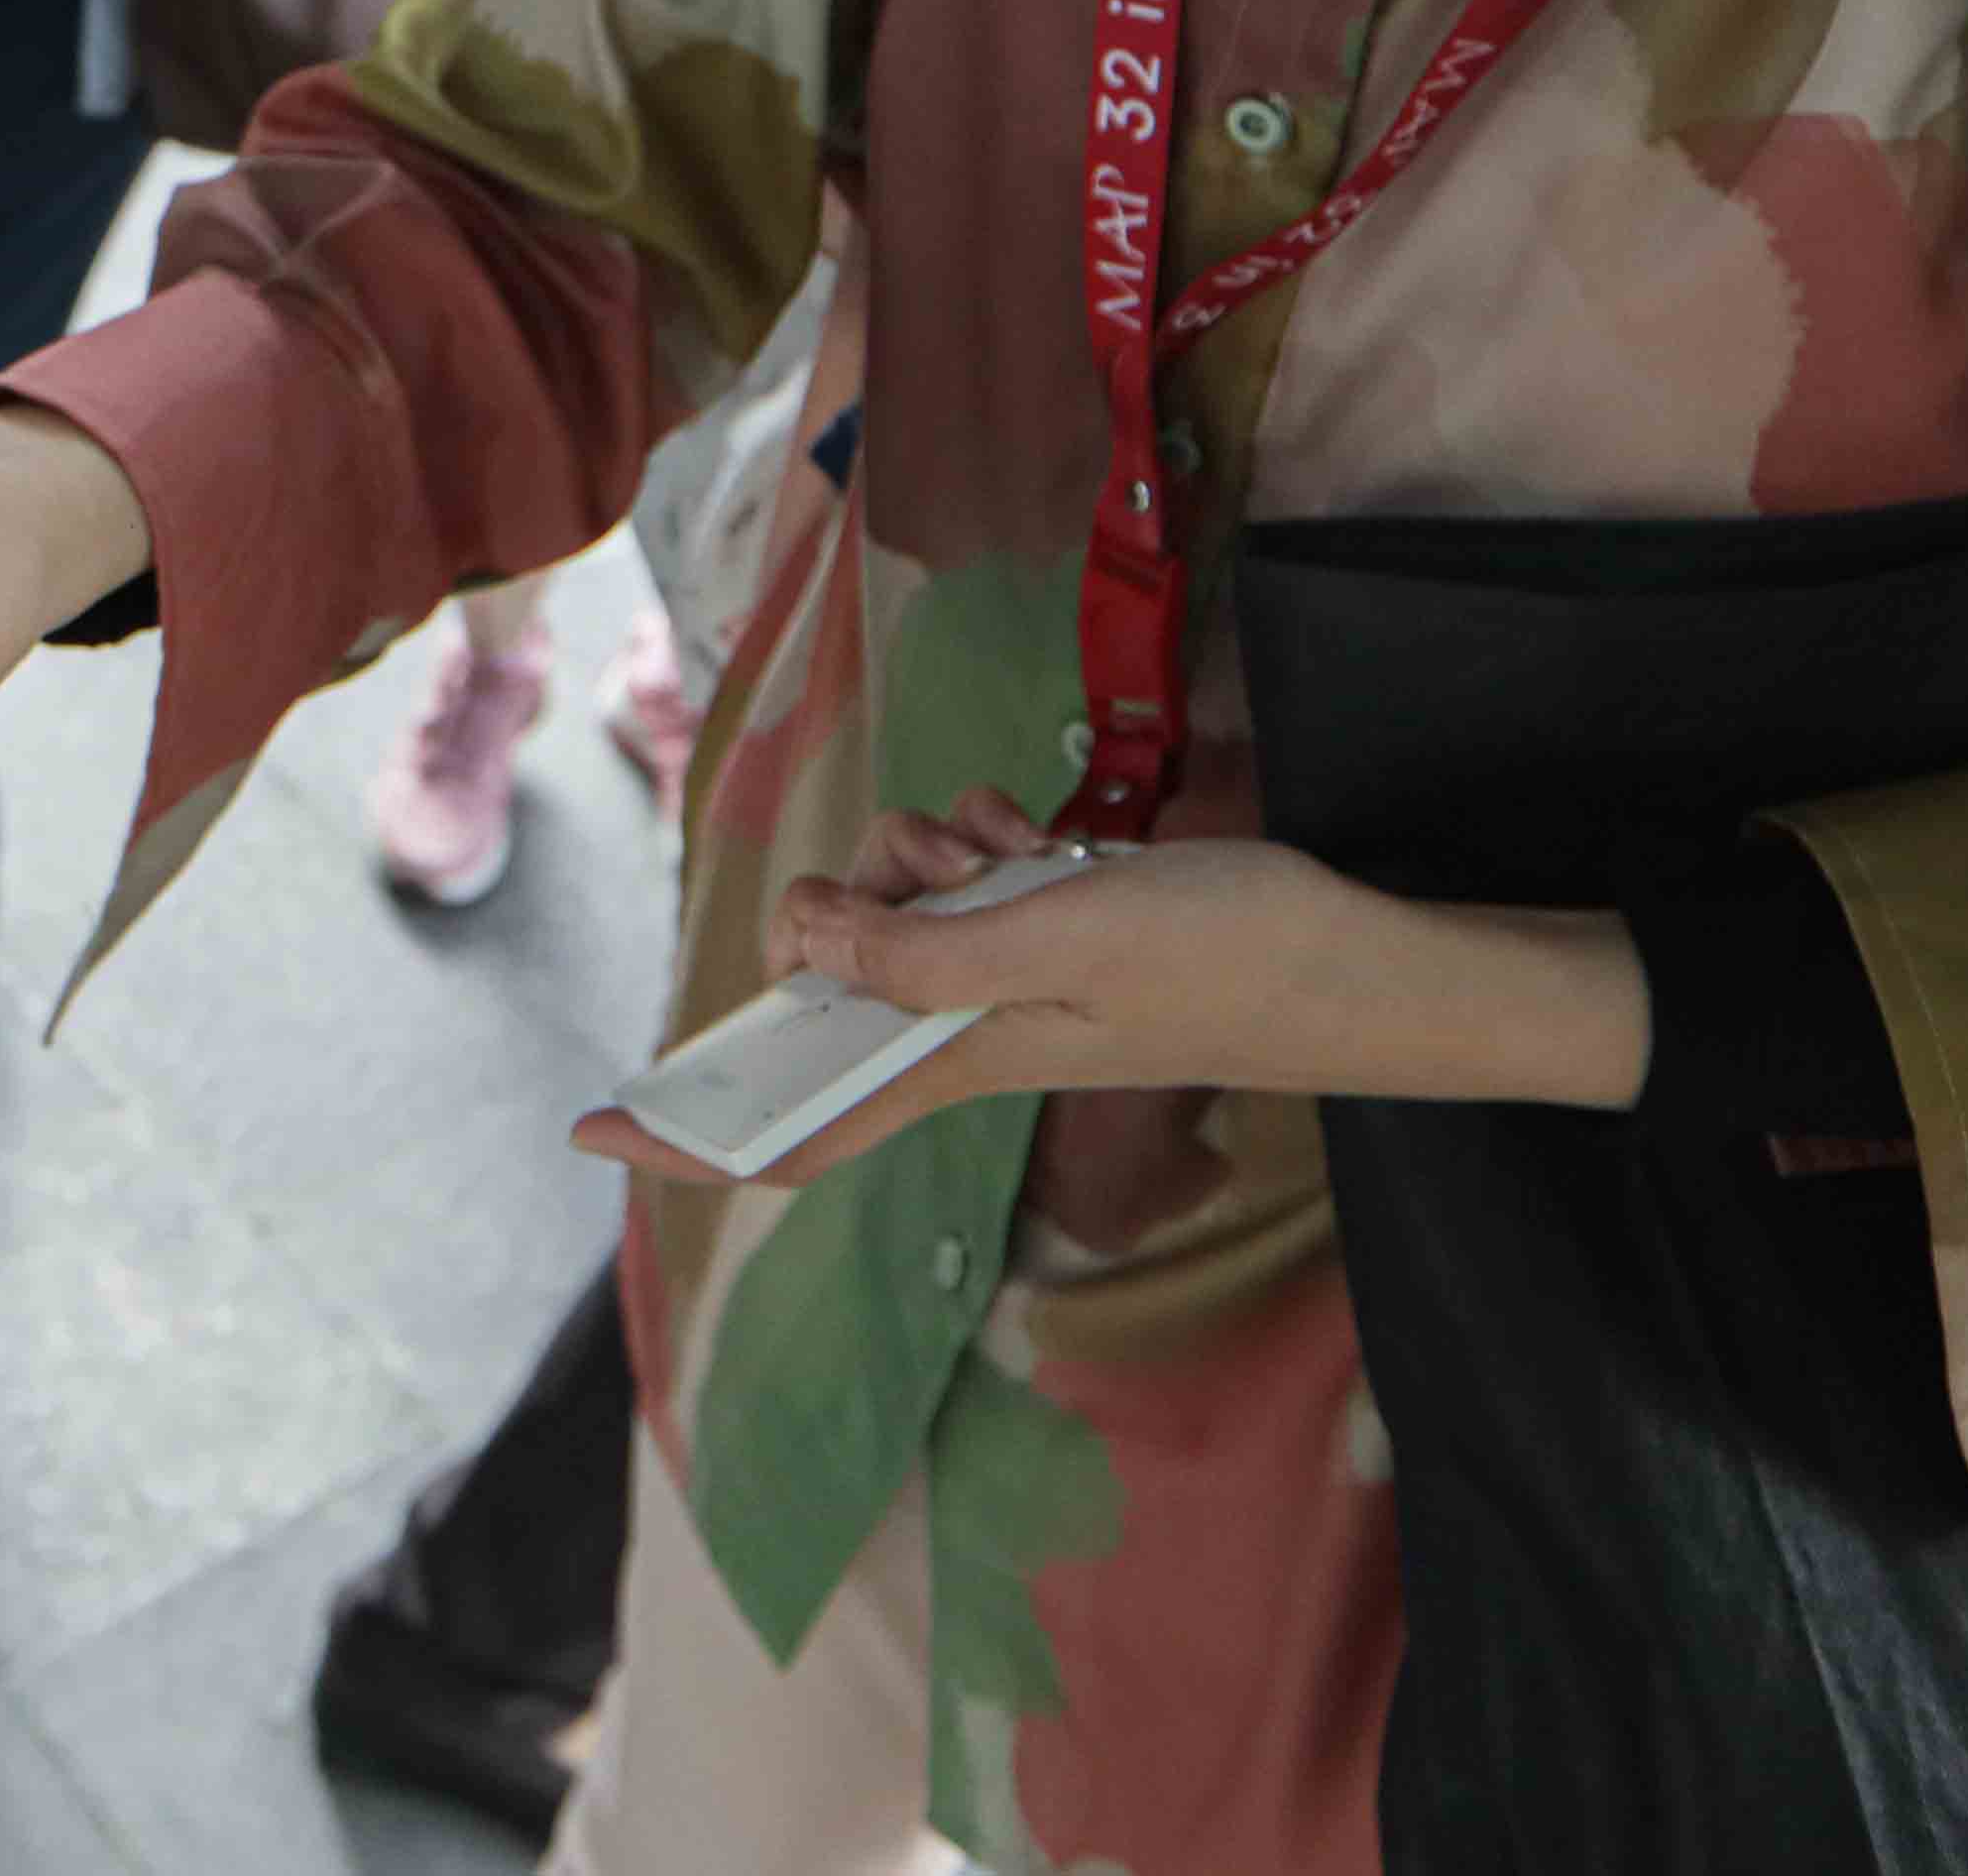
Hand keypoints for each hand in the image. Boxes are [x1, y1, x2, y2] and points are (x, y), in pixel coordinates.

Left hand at [563, 796, 1656, 1192]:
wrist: (1372, 957)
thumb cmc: (1233, 955)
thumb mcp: (1065, 940)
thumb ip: (929, 953)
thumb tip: (805, 949)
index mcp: (962, 1058)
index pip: (803, 1128)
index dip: (696, 1138)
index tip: (596, 1129)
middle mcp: (977, 1032)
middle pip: (843, 978)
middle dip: (852, 906)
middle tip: (936, 867)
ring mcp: (1022, 986)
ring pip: (907, 913)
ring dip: (933, 858)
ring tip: (1010, 844)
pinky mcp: (1066, 939)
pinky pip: (978, 884)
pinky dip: (990, 844)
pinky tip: (1038, 830)